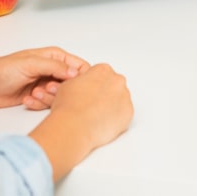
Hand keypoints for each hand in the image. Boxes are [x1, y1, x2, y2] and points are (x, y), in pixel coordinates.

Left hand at [0, 48, 86, 109]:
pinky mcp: (38, 98)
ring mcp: (45, 85)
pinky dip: (38, 104)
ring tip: (33, 94)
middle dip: (60, 90)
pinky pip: (47, 105)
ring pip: (60, 97)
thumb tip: (76, 73)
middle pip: (71, 84)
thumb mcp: (32, 64)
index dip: (79, 77)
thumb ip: (55, 67)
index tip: (70, 85)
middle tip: (46, 88)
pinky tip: (26, 99)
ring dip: (47, 98)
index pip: (79, 66)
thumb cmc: (4, 69)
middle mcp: (52, 70)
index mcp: (55, 57)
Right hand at [28, 63, 132, 181]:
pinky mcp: (129, 113)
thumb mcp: (67, 84)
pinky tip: (103, 122)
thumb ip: (80, 81)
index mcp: (103, 70)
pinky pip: (124, 114)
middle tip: (92, 105)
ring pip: (120, 100)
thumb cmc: (69, 106)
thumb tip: (80, 85)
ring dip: (111, 105)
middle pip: (113, 85)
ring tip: (96, 116)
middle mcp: (117, 80)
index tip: (89, 92)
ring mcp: (125, 97)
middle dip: (105, 94)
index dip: (94, 84)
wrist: (74, 126)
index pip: (102, 74)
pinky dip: (116, 118)